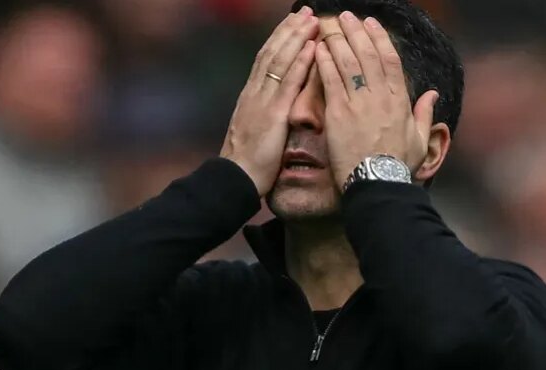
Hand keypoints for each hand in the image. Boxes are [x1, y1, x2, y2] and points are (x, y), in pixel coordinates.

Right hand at [220, 7, 318, 195]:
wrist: (234, 177)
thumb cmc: (246, 162)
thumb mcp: (254, 131)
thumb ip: (263, 115)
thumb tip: (272, 107)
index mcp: (250, 96)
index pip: (266, 60)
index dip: (280, 39)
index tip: (293, 23)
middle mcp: (254, 92)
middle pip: (272, 53)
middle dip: (289, 30)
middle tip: (306, 12)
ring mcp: (262, 101)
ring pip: (280, 61)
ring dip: (296, 38)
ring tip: (311, 20)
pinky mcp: (272, 113)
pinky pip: (288, 83)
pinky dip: (300, 63)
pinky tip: (311, 47)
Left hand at [315, 12, 438, 189]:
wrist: (377, 185)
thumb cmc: (398, 167)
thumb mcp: (419, 140)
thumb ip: (424, 114)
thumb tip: (433, 94)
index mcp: (400, 101)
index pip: (390, 61)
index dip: (380, 40)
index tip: (372, 25)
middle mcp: (380, 97)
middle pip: (368, 55)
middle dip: (357, 32)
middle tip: (347, 17)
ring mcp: (358, 103)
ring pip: (348, 62)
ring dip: (339, 41)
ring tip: (331, 26)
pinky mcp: (338, 113)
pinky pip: (330, 80)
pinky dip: (324, 62)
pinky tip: (318, 49)